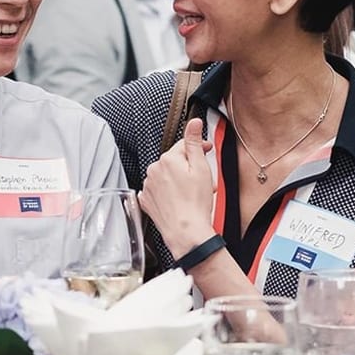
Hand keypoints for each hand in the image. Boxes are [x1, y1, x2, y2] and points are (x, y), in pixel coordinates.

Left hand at [139, 117, 216, 257]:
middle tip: (204, 180)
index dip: (199, 147)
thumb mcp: (201, 168)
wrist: (186, 232)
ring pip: (166, 176)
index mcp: (167, 159)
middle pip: (175, 161)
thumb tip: (193, 123)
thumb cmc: (195, 204)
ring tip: (194, 193)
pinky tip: (180, 200)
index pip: (184, 145)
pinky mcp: (147, 201)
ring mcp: (148, 186)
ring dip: (179, 180)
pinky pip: (158, 190)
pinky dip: (168, 192)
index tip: (207, 150)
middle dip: (189, 167)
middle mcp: (154, 170)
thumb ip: (194, 142)